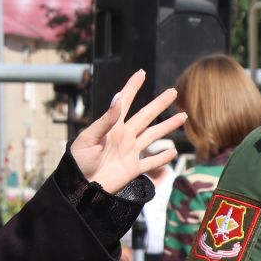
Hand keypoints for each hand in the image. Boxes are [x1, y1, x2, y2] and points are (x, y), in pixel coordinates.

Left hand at [70, 70, 183, 193]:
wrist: (79, 187)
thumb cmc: (78, 161)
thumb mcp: (88, 138)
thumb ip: (105, 120)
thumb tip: (118, 98)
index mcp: (112, 126)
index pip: (124, 101)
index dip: (132, 87)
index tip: (141, 73)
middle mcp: (124, 136)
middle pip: (146, 116)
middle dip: (159, 104)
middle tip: (173, 92)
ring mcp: (130, 152)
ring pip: (153, 136)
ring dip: (167, 126)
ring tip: (183, 116)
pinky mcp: (133, 169)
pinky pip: (151, 163)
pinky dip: (163, 158)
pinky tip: (174, 152)